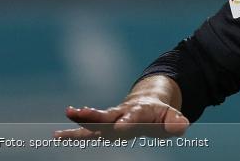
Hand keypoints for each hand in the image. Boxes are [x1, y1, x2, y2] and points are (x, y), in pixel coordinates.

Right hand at [54, 98, 189, 139]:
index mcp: (141, 112)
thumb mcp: (173, 118)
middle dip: (96, 116)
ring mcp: (112, 118)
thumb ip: (177, 122)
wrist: (148, 103)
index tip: (120, 128)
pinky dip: (73, 133)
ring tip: (69, 112)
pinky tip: (57, 135)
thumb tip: (181, 126)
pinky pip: (88, 130)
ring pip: (96, 120)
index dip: (128, 123)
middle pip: (109, 116)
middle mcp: (123, 113)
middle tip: (82, 112)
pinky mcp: (104, 125)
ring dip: (83, 118)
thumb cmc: (160, 115)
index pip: (134, 118)